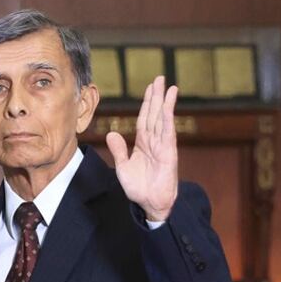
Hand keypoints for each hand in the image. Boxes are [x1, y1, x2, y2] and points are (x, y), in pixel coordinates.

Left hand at [106, 75, 178, 221]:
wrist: (150, 203)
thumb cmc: (139, 187)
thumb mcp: (123, 166)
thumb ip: (118, 149)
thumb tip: (111, 133)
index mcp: (143, 143)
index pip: (144, 119)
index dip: (146, 104)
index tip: (149, 89)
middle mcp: (154, 141)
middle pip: (154, 114)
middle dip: (156, 96)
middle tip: (159, 78)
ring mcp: (162, 145)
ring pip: (162, 119)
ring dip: (164, 102)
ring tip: (168, 86)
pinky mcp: (168, 151)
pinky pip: (167, 130)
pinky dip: (168, 116)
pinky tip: (169, 104)